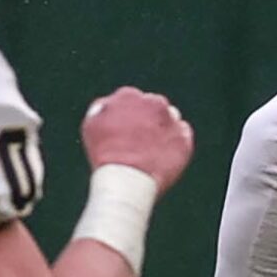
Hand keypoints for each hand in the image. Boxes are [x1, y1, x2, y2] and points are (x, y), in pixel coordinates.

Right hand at [80, 88, 195, 190]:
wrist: (125, 181)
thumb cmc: (104, 156)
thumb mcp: (91, 127)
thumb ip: (101, 109)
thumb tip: (108, 104)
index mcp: (128, 96)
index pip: (130, 99)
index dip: (126, 115)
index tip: (124, 130)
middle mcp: (153, 102)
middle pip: (153, 106)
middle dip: (147, 119)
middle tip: (138, 141)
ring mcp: (171, 121)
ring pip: (170, 118)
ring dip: (162, 129)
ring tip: (150, 151)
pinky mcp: (184, 139)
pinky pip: (183, 136)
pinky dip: (175, 143)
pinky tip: (161, 157)